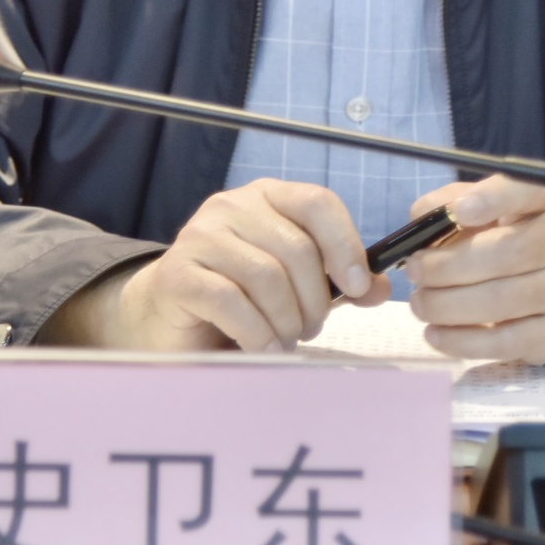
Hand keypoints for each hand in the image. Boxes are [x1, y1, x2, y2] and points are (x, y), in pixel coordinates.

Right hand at [40, 179, 389, 352]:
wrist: (166, 315)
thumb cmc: (239, 296)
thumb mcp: (294, 283)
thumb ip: (336, 280)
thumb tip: (379, 287)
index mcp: (267, 197)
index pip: (317, 202)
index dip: (345, 244)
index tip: (358, 286)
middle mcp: (231, 206)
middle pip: (296, 248)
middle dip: (314, 299)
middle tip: (310, 328)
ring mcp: (200, 236)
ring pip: (266, 276)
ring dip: (286, 320)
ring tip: (285, 339)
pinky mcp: (178, 274)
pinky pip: (231, 302)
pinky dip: (257, 333)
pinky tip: (263, 348)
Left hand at [403, 174, 544, 363]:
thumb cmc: (503, 235)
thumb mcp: (479, 207)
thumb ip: (448, 203)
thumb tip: (421, 216)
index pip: (527, 191)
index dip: (494, 200)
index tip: (460, 210)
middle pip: (507, 254)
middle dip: (449, 266)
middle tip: (414, 272)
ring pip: (503, 302)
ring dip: (449, 306)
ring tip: (419, 304)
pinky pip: (508, 343)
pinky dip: (465, 342)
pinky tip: (437, 335)